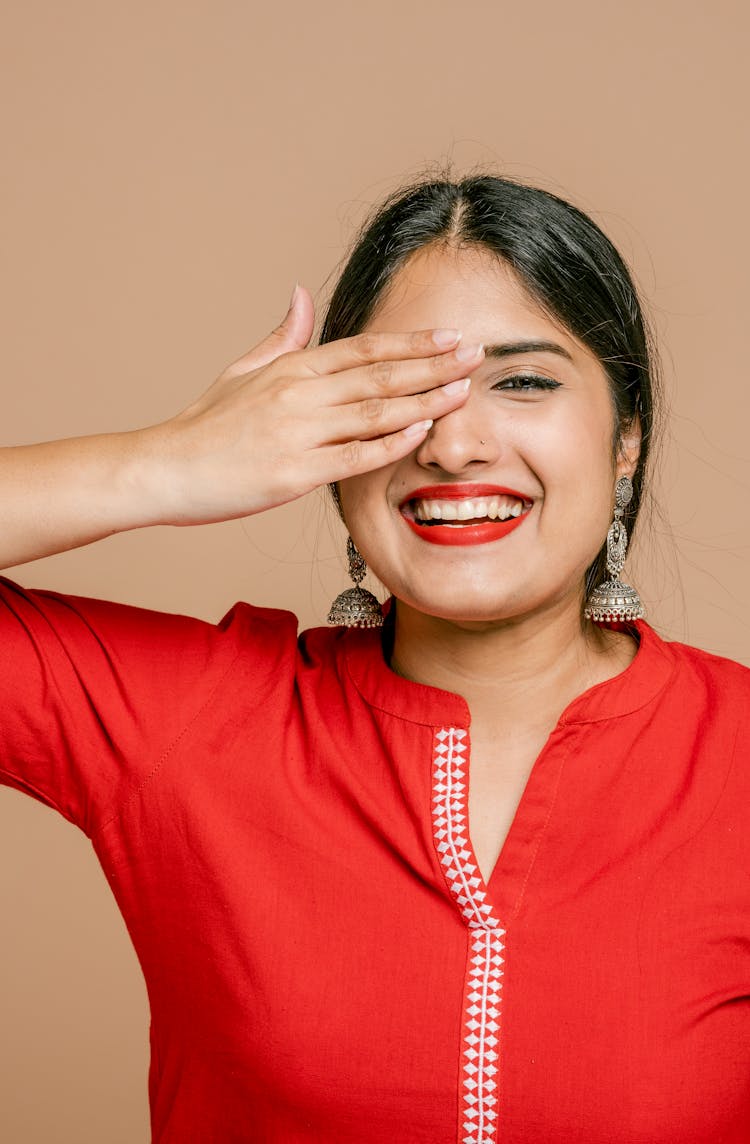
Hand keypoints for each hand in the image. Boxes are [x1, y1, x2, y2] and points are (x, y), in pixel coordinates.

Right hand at [159, 284, 480, 524]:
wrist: (164, 469)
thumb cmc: (205, 426)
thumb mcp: (242, 371)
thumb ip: (282, 337)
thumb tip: (303, 295)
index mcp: (291, 368)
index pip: (364, 349)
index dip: (412, 342)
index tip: (450, 336)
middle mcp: (299, 394)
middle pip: (380, 374)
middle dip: (434, 364)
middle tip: (478, 354)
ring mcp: (297, 433)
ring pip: (374, 412)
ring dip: (424, 399)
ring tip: (464, 391)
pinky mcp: (292, 473)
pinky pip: (353, 456)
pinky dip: (389, 444)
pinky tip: (420, 432)